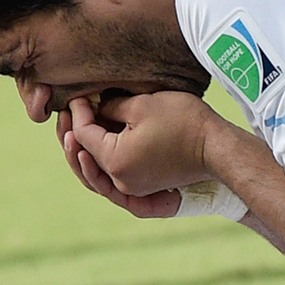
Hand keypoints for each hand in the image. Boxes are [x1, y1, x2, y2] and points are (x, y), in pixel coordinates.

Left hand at [66, 92, 215, 196]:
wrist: (218, 147)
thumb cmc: (183, 122)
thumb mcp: (141, 105)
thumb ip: (109, 106)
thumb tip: (93, 106)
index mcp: (116, 162)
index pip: (83, 135)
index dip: (78, 112)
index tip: (79, 95)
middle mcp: (120, 182)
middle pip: (83, 157)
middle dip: (71, 134)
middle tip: (66, 113)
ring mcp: (132, 188)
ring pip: (94, 171)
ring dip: (81, 151)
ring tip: (73, 130)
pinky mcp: (142, 186)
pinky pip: (110, 176)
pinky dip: (98, 161)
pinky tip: (94, 145)